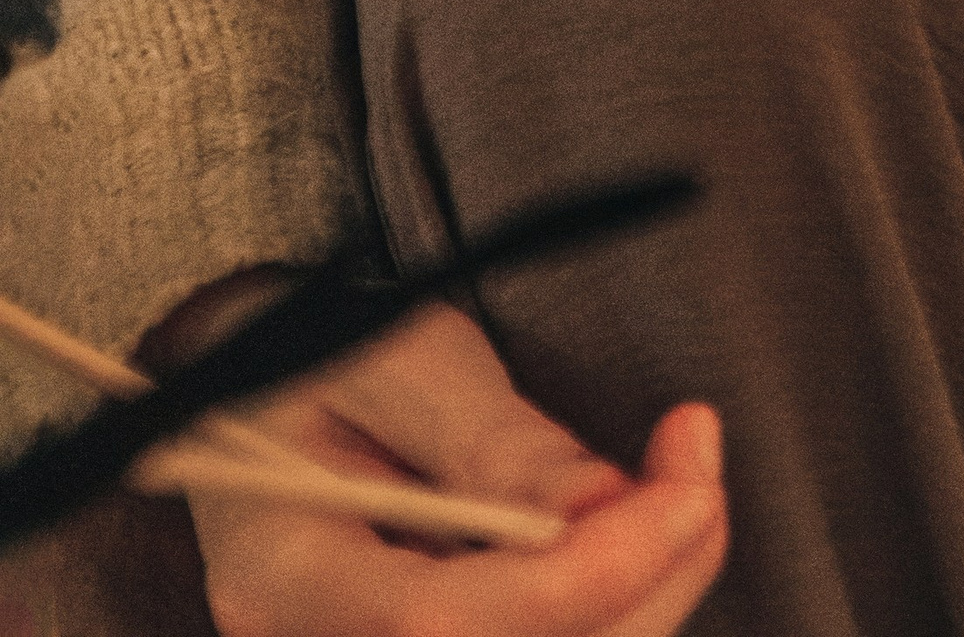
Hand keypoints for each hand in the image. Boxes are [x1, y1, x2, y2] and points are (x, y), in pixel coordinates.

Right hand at [179, 300, 724, 634]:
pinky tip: (635, 539)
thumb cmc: (317, 365)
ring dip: (642, 602)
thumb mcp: (399, 359)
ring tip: (680, 488)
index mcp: (279, 574)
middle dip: (643, 589)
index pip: (435, 624)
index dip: (581, 576)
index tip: (686, 494)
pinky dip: (610, 613)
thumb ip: (495, 441)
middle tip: (702, 474)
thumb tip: (609, 505)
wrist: (255, 405)